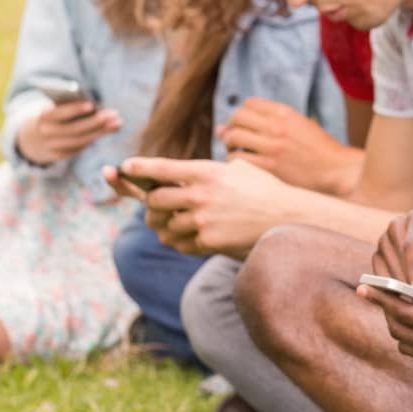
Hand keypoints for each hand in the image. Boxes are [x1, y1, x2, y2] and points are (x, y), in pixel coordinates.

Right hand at [18, 101, 120, 163]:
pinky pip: (80, 147)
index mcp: (44, 117)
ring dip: (101, 132)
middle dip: (96, 122)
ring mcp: (52, 147)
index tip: (91, 104)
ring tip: (117, 123)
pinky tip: (108, 130)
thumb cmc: (54, 114)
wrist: (33, 137)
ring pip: (80, 140)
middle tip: (114, 114)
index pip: (59, 113)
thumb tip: (97, 105)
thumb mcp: (56, 108)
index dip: (74, 109)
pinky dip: (95, 138)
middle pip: (74, 129)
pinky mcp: (60, 156)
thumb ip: (70, 105)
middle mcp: (46, 133)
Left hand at [105, 157, 295, 258]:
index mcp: (207, 171)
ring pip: (163, 225)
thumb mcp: (240, 169)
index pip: (161, 168)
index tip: (123, 167)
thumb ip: (211, 170)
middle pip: (154, 200)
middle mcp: (201, 194)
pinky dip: (179, 240)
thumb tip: (185, 174)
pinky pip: (179, 244)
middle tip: (156, 205)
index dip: (138, 168)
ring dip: (165, 224)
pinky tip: (191, 235)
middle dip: (151, 203)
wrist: (289, 218)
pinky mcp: (208, 242)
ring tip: (173, 221)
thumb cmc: (266, 190)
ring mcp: (203, 220)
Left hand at [219, 97, 360, 195]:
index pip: (249, 103)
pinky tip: (242, 165)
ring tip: (236, 151)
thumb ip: (271, 122)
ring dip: (229, 144)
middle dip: (230, 127)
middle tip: (233, 139)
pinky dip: (234, 161)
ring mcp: (272, 146)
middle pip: (237, 117)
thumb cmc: (318, 149)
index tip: (242, 125)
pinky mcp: (270, 166)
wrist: (336, 169)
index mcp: (285, 113)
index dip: (241, 114)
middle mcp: (276, 126)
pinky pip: (238, 159)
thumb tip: (224, 127)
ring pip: (234, 137)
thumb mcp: (300, 124)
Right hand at [373, 210, 412, 289]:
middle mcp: (397, 225)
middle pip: (396, 258)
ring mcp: (386, 240)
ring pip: (386, 270)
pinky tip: (409, 300)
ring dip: (403, 286)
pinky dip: (393, 290)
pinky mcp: (381, 256)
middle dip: (409, 281)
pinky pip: (381, 278)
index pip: (412, 246)